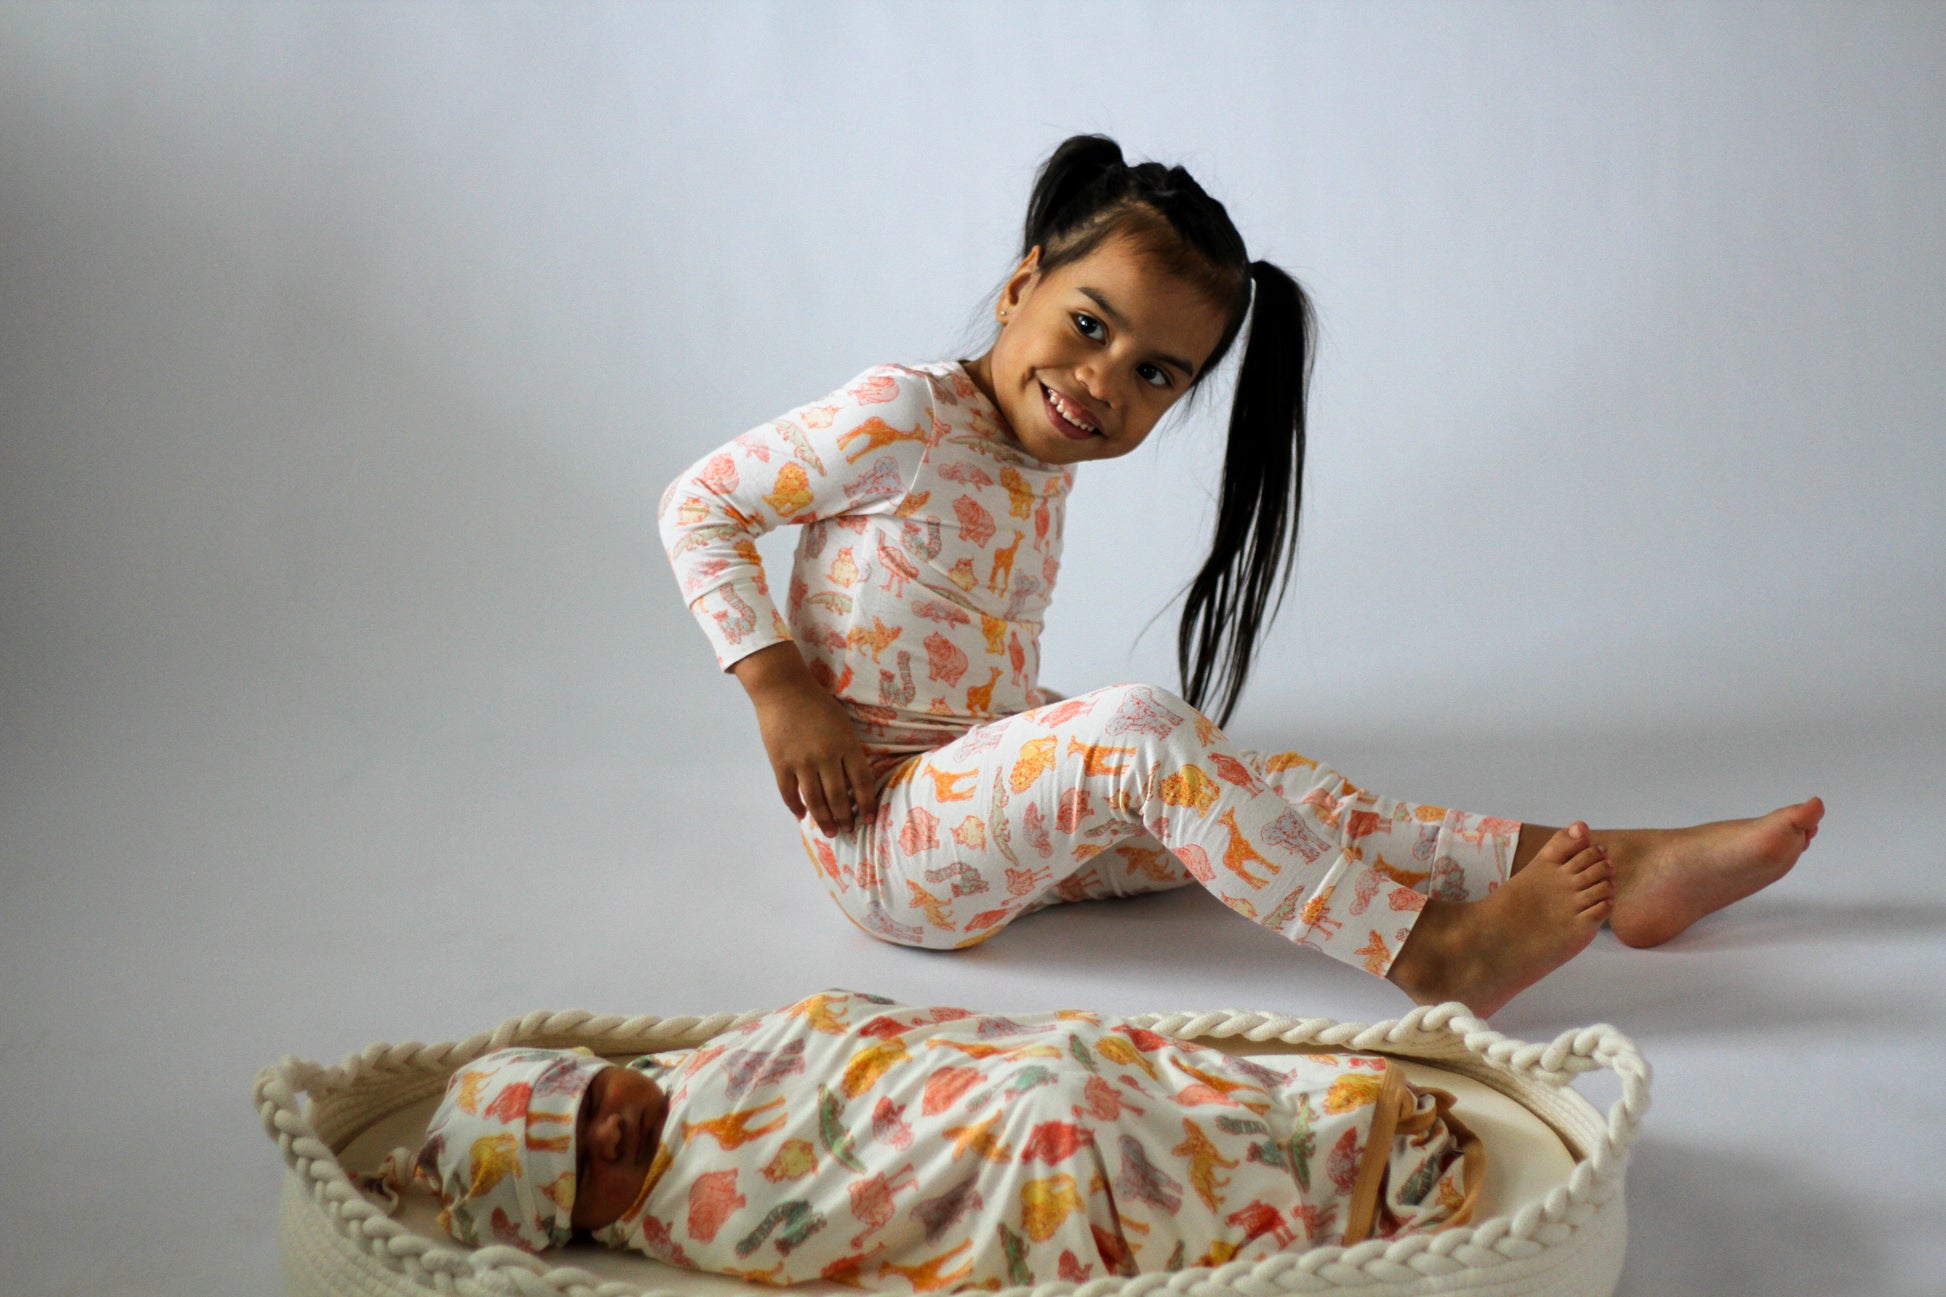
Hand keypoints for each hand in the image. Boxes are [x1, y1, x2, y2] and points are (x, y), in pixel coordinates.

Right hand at [732, 643, 878, 834]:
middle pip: (838, 797)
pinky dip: (796, 807)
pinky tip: (802, 815)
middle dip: (845, 818)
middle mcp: (826, 757)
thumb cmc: (817, 703)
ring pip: (815, 800)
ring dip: (824, 819)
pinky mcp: (781, 764)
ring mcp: (802, 762)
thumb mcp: (842, 724)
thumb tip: (852, 781)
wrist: (783, 689)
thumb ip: (848, 750)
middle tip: (848, 831)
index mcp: (846, 745)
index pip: (862, 782)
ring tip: (830, 832)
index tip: (869, 819)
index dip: (867, 804)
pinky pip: (789, 793)